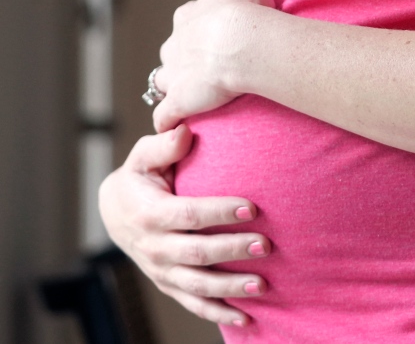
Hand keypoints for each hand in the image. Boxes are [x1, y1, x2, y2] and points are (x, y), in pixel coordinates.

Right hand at [98, 125, 270, 325]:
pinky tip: (246, 317)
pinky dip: (218, 313)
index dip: (219, 213)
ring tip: (262, 284)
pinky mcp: (169, 284)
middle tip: (266, 245)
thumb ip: (163, 145)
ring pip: (197, 285)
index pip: (188, 215)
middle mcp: (154, 246)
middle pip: (197, 253)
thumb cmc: (139, 179)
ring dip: (231, 287)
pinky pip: (193, 304)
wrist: (115, 213)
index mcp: (150, 213)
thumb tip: (185, 131)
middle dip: (232, 250)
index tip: (252, 208)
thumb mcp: (143, 158)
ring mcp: (161, 270)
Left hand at [152, 0, 274, 132]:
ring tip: (192, 102)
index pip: (185, 23)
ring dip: (174, 91)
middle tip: (208, 70)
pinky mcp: (178, 102)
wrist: (239, 40)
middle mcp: (174, 45)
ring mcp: (173, 75)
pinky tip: (178, 129)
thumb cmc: (246, 12)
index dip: (199, 32)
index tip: (216, 39)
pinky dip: (169, 123)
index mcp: (188, 17)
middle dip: (184, 62)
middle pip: (171, 54)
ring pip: (163, 83)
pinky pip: (165, 117)